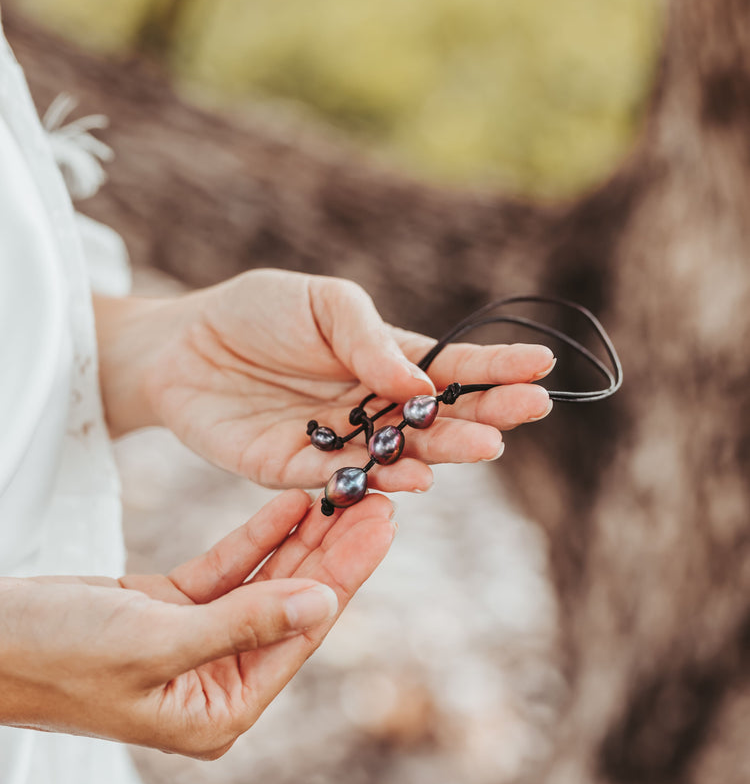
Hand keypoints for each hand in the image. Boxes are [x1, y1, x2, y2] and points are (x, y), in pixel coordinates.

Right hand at [0, 490, 393, 757]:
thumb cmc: (54, 658)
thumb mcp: (154, 642)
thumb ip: (242, 623)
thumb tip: (325, 606)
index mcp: (217, 712)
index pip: (298, 637)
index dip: (345, 577)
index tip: (383, 527)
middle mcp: (212, 682)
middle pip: (291, 607)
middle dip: (334, 553)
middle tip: (381, 498)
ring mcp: (191, 644)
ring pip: (262, 583)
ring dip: (300, 539)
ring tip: (347, 491)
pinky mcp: (167, 611)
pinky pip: (225, 571)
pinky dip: (253, 537)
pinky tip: (289, 504)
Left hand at [95, 269, 553, 491]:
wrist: (181, 347)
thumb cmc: (256, 312)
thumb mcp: (320, 303)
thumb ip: (368, 338)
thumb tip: (422, 383)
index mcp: (385, 360)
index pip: (453, 367)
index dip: (497, 367)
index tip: (543, 367)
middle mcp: (372, 407)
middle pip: (439, 417)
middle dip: (486, 414)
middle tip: (528, 412)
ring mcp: (340, 441)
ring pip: (402, 454)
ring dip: (444, 453)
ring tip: (483, 446)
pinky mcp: (296, 469)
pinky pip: (344, 479)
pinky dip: (380, 480)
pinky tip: (415, 477)